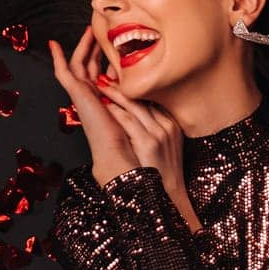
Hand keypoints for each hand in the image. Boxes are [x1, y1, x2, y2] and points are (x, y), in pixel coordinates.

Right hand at [48, 28, 136, 185]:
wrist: (122, 155)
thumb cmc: (135, 140)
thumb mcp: (140, 108)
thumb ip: (138, 93)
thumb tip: (148, 77)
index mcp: (107, 100)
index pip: (106, 73)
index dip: (109, 57)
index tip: (116, 42)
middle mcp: (93, 97)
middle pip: (91, 66)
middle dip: (95, 47)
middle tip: (99, 28)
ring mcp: (83, 96)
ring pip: (79, 64)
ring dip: (83, 47)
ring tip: (89, 29)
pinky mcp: (77, 95)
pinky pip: (63, 73)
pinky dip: (57, 59)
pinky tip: (53, 44)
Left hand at [93, 79, 203, 233]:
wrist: (168, 198)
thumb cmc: (161, 175)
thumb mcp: (163, 145)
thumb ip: (150, 128)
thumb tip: (131, 113)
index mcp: (171, 124)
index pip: (151, 97)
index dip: (133, 85)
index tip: (117, 74)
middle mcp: (167, 125)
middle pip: (143, 97)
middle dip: (122, 83)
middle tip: (104, 71)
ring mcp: (159, 133)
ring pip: (133, 104)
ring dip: (114, 92)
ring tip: (98, 82)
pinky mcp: (150, 142)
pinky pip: (128, 119)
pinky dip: (114, 110)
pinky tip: (101, 102)